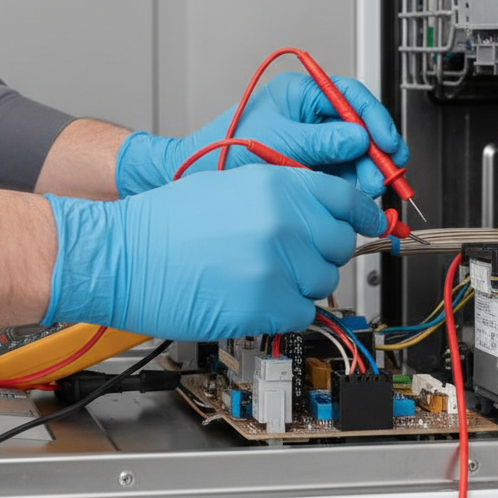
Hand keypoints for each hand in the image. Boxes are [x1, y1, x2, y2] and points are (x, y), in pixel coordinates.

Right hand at [42, 165, 387, 340]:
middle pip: (340, 243)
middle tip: (291, 256)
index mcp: (276, 184)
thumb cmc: (165, 223)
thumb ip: (283, 195)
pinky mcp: (266, 303)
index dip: (364, 213)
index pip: (347, 197)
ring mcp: (277, 262)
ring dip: (300, 283)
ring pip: (323, 281)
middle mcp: (283, 220)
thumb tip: (323, 212)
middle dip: (322, 252)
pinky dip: (283, 311)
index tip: (373, 223)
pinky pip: (302, 313)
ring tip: (258, 275)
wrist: (124, 256)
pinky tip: (251, 296)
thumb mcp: (231, 184)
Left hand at [115, 72, 407, 198]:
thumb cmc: (228, 147)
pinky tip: (352, 195)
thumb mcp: (281, 141)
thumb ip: (323, 141)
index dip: (375, 120)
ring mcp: (312, 141)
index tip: (388, 143)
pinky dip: (350, 185)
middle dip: (374, 152)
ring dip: (364, 172)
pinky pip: (340, 173)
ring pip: (354, 154)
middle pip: (359, 127)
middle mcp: (311, 114)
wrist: (201, 175)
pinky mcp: (310, 165)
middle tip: (382, 174)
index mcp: (302, 93)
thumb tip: (360, 139)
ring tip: (365, 188)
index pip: (352, 97)